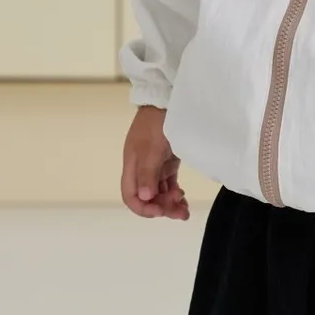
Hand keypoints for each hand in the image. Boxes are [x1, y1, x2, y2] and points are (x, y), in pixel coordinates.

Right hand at [121, 105, 189, 219]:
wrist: (167, 101)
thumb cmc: (155, 122)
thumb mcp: (150, 148)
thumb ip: (147, 173)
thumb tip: (144, 197)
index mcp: (132, 166)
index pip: (130, 196)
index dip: (143, 208)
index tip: (160, 211)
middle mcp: (141, 169)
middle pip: (147, 197)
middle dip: (162, 208)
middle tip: (180, 213)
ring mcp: (154, 166)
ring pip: (159, 193)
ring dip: (170, 203)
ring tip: (184, 210)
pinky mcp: (167, 162)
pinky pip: (169, 184)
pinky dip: (175, 193)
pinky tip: (182, 198)